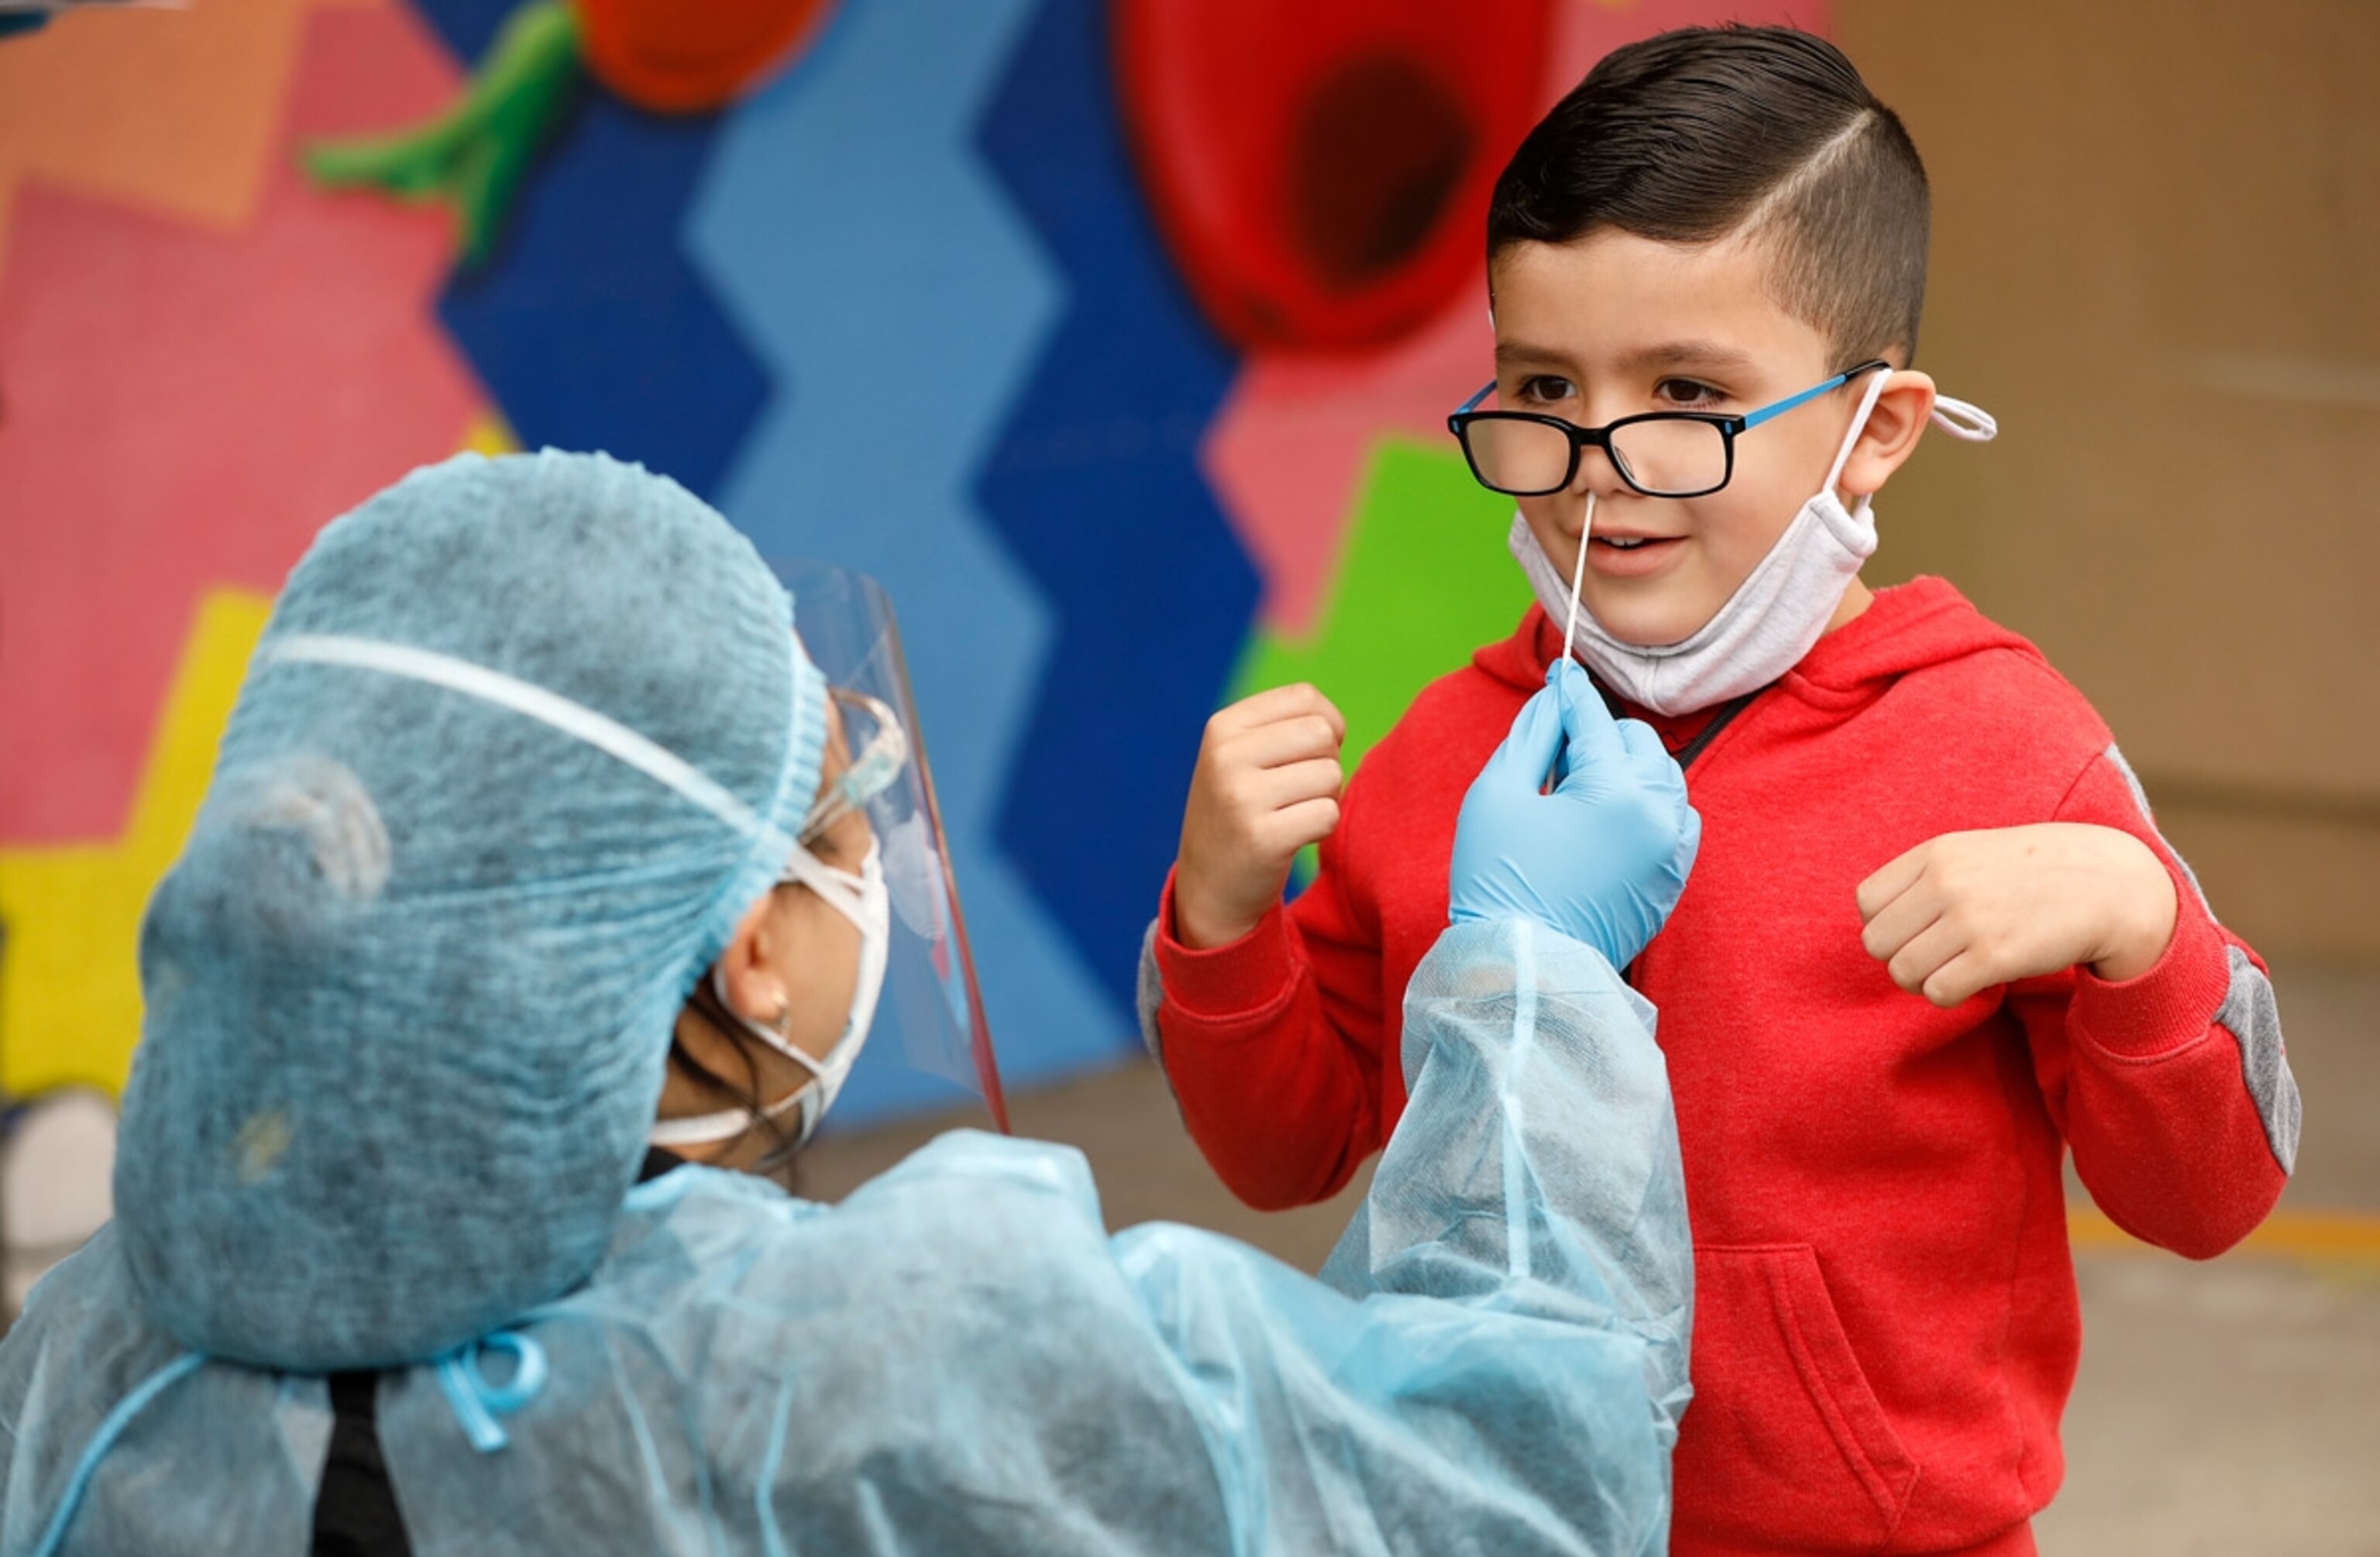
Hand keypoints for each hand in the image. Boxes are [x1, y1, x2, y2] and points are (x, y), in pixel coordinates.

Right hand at [1174, 683, 1345, 948]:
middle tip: (1300, 791)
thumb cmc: (1240, 811)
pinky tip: (1294, 837)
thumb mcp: (1240, 756)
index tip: (1306, 755)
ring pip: (1330, 774)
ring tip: (1293, 814)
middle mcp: (1226, 757)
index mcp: (1222, 727)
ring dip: (1326, 798)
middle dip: (1326, 762)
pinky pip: (1328, 814)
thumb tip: (1334, 726)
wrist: (1209, 886)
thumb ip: (1284, 726)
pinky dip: (1322, 828)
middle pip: (1322, 734)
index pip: (1304, 697)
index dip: (1325, 725)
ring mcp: (1241, 798)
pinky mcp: (1263, 838)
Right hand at [1450, 660, 1699, 968]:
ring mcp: (1672, 851)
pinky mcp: (1671, 879)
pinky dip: (1648, 805)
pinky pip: (1675, 818)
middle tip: (1556, 754)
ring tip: (1579, 790)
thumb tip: (1557, 698)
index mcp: (1616, 791)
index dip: (1571, 693)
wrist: (1524, 967)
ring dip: (1627, 767)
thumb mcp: (1497, 793)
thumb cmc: (1499, 880)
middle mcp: (1658, 816)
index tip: (1561, 672)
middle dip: (1600, 735)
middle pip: (1638, 741)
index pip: (1595, 719)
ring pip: (1663, 776)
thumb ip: (1532, 734)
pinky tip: (1608, 818)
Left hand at [1857, 823, 2179, 1006]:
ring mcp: (1970, 920)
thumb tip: (1875, 923)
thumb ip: (1924, 879)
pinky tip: (1976, 981)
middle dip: (1900, 957)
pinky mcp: (1995, 956)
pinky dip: (1950, 996)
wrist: (2108, 885)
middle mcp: (1946, 883)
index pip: (1866, 903)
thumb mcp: (1972, 853)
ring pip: (1903, 973)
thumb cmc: (2033, 873)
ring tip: (1956, 969)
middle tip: (1935, 957)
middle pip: (1877, 942)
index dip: (1885, 924)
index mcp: (1936, 854)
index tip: (1917, 930)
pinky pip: (1938, 993)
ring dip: (1924, 981)